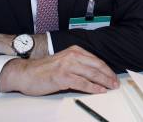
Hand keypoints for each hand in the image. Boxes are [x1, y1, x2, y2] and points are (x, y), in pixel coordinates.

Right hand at [0, 45, 118, 94]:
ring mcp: (67, 66)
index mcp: (74, 51)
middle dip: (109, 76)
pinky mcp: (63, 77)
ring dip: (104, 82)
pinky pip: (83, 83)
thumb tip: (94, 74)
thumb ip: (78, 64)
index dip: (107, 69)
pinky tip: (100, 91)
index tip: (113, 76)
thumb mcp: (64, 61)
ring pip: (92, 74)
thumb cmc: (44, 70)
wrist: (26, 73)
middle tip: (116, 83)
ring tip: (111, 87)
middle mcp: (72, 56)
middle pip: (97, 66)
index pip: (96, 60)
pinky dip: (93, 88)